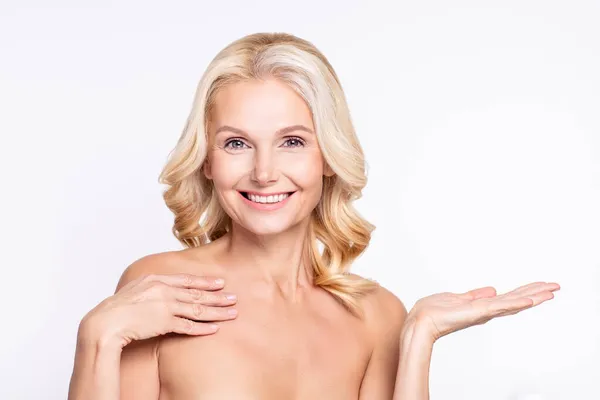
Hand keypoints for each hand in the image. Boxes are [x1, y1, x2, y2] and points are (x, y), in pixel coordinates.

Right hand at [79, 274, 237, 348]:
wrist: (105, 321)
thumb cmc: (116, 308)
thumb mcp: (135, 289)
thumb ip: (151, 288)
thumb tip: (161, 291)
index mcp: (156, 279)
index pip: (187, 280)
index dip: (205, 282)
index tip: (220, 282)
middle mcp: (164, 290)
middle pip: (197, 294)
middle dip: (218, 296)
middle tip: (234, 298)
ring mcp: (165, 306)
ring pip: (198, 309)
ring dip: (217, 312)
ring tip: (232, 313)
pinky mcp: (164, 323)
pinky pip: (188, 326)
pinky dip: (203, 328)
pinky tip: (215, 329)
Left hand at [406, 281, 559, 341]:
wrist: (421, 321)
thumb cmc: (433, 311)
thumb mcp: (458, 298)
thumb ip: (475, 295)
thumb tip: (492, 289)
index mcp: (482, 306)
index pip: (509, 298)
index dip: (526, 292)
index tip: (542, 286)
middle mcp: (486, 311)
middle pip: (516, 300)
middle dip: (536, 293)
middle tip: (556, 286)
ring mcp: (483, 312)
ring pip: (513, 303)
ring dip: (532, 297)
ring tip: (550, 291)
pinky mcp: (477, 313)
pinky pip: (499, 307)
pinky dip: (514, 304)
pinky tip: (529, 300)